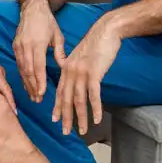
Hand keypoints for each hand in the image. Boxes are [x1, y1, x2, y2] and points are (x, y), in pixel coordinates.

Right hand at [13, 0, 65, 102]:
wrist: (33, 8)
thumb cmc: (47, 22)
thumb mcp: (58, 36)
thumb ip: (60, 53)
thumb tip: (64, 68)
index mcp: (37, 43)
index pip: (37, 66)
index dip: (39, 81)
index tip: (43, 93)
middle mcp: (25, 46)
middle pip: (28, 71)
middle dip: (32, 87)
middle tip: (38, 100)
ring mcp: (18, 46)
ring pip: (21, 69)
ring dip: (27, 84)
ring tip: (33, 96)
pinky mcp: (15, 46)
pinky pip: (18, 64)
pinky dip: (22, 76)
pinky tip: (27, 85)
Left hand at [53, 18, 120, 135]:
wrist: (106, 31)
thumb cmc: (96, 44)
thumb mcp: (81, 57)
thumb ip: (75, 68)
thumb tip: (76, 81)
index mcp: (66, 68)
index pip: (59, 91)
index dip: (57, 106)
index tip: (55, 119)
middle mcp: (71, 72)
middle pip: (66, 99)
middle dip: (66, 117)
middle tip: (65, 132)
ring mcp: (81, 73)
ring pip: (79, 100)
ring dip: (81, 117)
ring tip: (83, 130)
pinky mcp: (94, 73)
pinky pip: (93, 95)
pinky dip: (95, 109)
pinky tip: (96, 119)